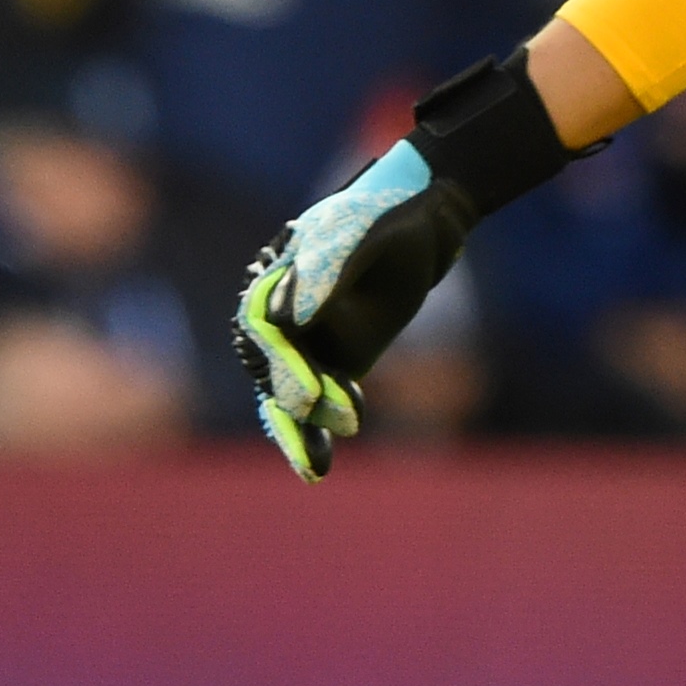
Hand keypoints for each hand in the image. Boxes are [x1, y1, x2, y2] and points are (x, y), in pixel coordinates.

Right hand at [236, 139, 476, 483]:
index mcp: (272, 280)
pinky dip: (316, 432)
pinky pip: (319, 402)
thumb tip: (291, 317)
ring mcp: (307, 343)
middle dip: (299, 396)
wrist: (421, 224)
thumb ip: (328, 271)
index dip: (281, 364)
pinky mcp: (336, 361)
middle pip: (274, 368)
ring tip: (317, 463)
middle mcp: (281, 317)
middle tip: (334, 417)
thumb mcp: (360, 234)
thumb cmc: (384, 218)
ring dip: (304, 425)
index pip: (263, 329)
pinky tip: (318, 466)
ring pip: (290, 394)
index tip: (304, 393)